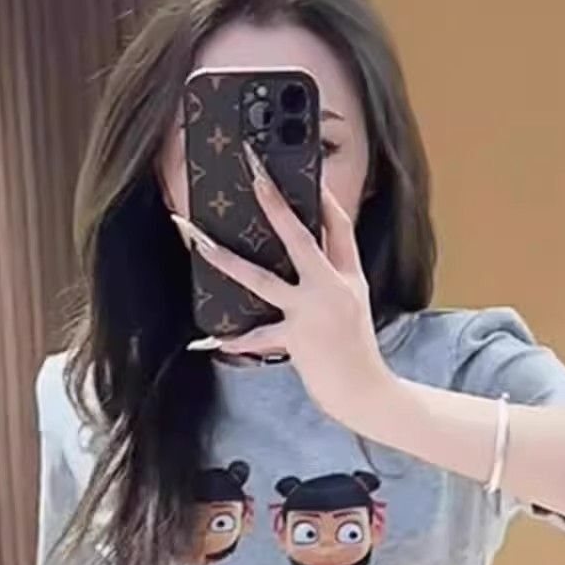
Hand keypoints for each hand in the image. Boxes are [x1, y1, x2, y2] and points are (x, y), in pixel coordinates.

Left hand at [172, 145, 393, 426]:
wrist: (365, 391)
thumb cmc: (355, 351)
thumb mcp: (353, 305)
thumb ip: (333, 278)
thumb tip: (304, 256)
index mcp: (348, 276)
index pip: (339, 226)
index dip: (324, 197)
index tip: (307, 172)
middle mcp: (331, 287)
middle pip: (298, 236)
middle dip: (274, 201)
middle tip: (253, 172)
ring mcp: (312, 311)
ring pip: (262, 278)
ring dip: (226, 259)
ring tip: (199, 242)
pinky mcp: (296, 338)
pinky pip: (256, 336)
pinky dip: (234, 340)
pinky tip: (208, 340)